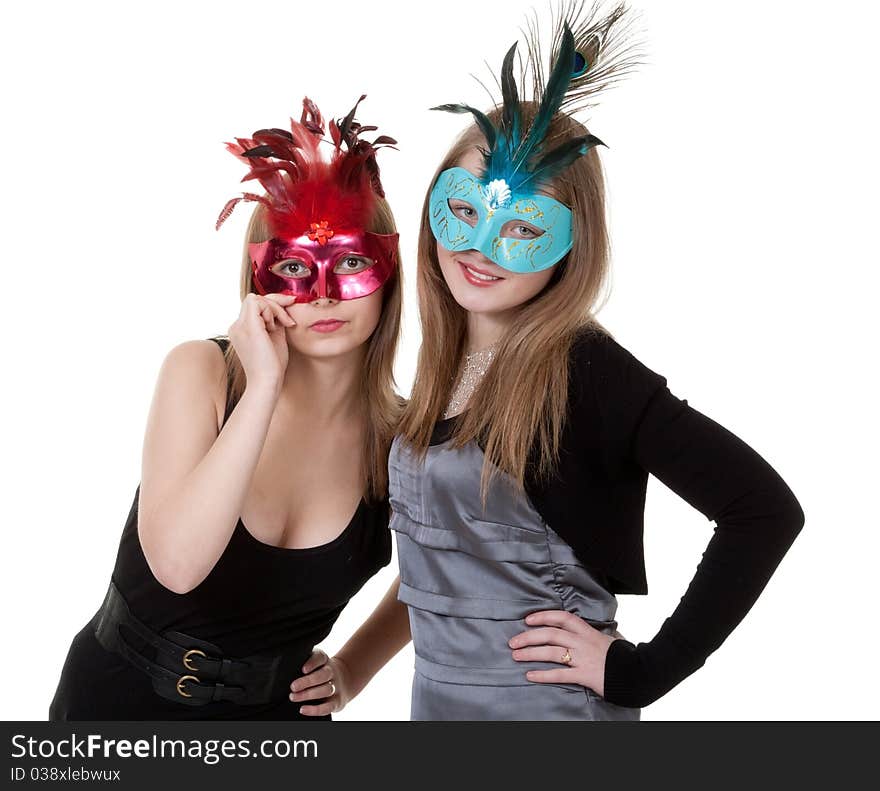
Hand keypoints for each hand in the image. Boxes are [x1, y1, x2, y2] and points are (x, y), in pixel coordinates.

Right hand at [227, 293, 296, 394]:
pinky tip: (276, 327)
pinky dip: (271, 310)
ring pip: (256, 299)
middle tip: (289, 321)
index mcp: (242, 330)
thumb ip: (275, 322)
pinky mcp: (248, 327)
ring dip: (273, 308)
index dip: (272, 307)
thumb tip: (283, 307)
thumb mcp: (275, 338)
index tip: (288, 319)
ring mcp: (239, 326)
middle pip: (254, 299)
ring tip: (282, 326)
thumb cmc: (273, 366)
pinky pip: (258, 302)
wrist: (267, 382)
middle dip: (275, 304)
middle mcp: (236, 327)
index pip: (254, 307)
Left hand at [289, 649, 352, 715]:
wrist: (344, 678)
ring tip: (293, 697)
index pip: (320, 658)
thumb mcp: (315, 662)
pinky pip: (328, 707)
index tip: (303, 669)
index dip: (312, 663)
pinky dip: (315, 710)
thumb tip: (283, 666)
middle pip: (323, 675)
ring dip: (309, 695)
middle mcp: (331, 672)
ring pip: (326, 690)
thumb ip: (302, 661)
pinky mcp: (336, 701)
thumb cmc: (319, 671)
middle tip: (293, 687)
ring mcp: (335, 686)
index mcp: (324, 660)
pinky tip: (303, 709)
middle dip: (307, 681)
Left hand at [508, 610, 624, 697]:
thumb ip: (596, 634)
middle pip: (550, 634)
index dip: (543, 616)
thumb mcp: (609, 639)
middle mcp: (583, 642)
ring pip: (551, 652)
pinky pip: (560, 674)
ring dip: (530, 653)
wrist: (639, 673)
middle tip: (513, 641)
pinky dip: (543, 675)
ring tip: (516, 656)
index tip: (528, 620)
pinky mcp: (585, 675)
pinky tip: (530, 675)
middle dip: (529, 636)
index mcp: (587, 631)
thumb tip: (591, 630)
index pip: (562, 617)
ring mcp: (583, 658)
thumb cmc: (623, 656)